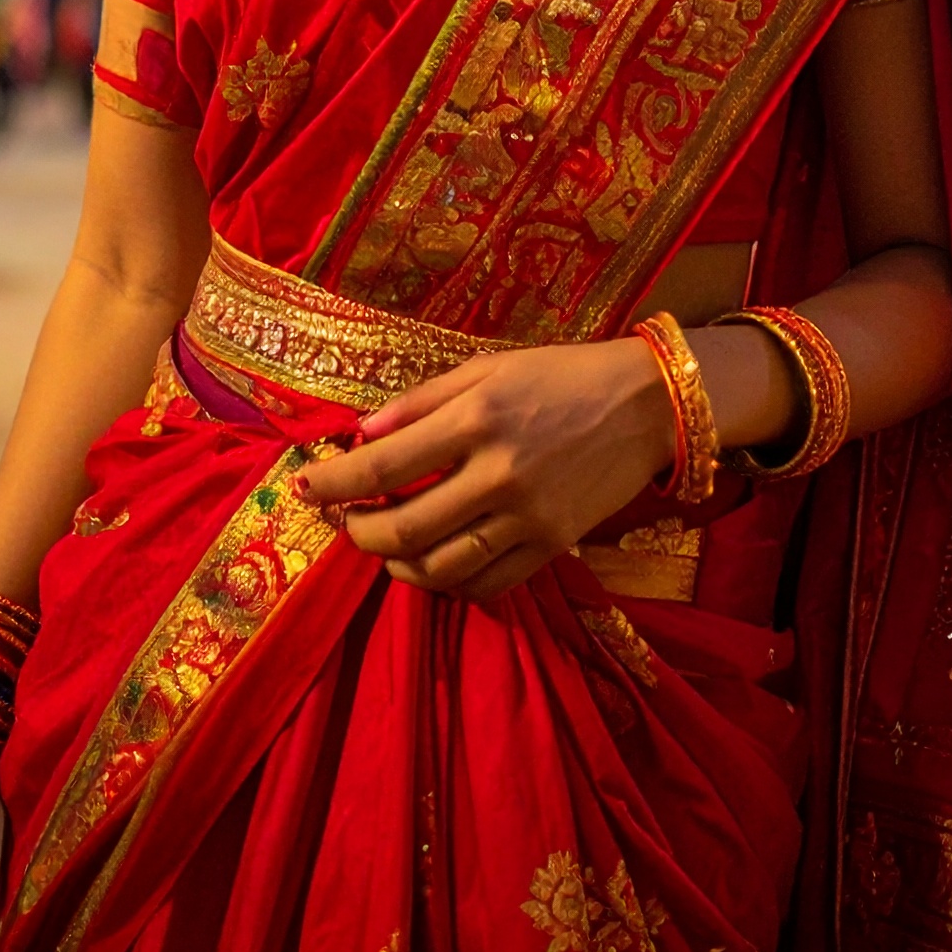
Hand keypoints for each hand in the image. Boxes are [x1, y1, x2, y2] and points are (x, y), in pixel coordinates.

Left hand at [302, 338, 675, 599]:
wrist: (645, 403)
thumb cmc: (559, 374)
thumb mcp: (487, 366)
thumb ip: (421, 402)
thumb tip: (361, 434)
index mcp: (476, 417)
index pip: (382, 465)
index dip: (334, 482)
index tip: (306, 486)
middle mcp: (497, 473)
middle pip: (402, 528)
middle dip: (357, 531)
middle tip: (344, 521)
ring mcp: (527, 517)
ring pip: (439, 568)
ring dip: (396, 563)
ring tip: (383, 543)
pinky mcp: (552, 547)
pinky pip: (485, 584)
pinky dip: (447, 582)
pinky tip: (433, 562)